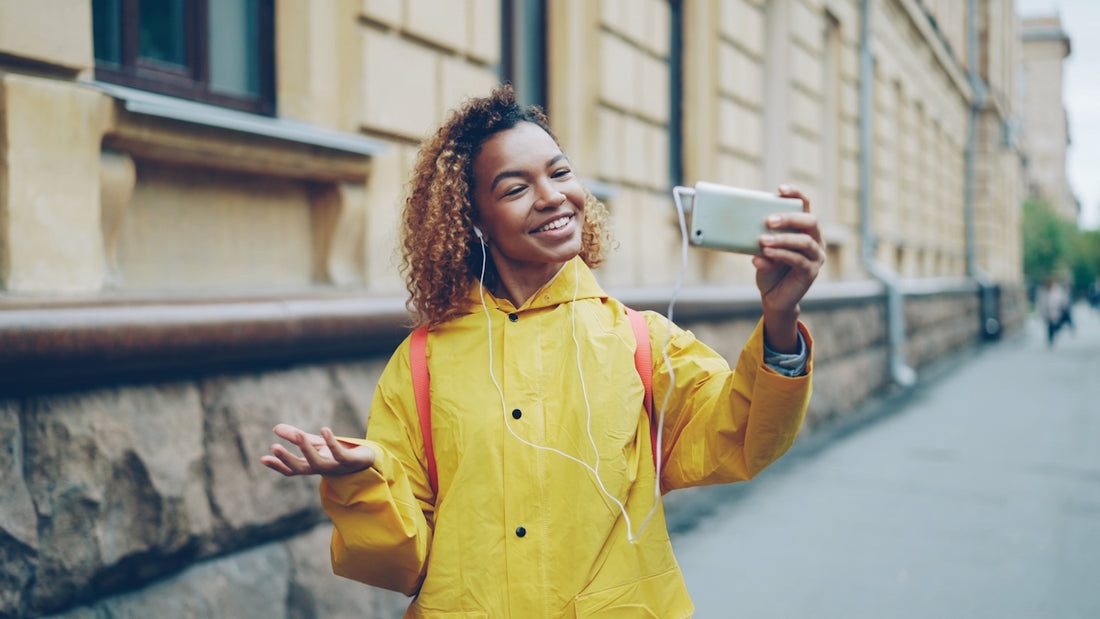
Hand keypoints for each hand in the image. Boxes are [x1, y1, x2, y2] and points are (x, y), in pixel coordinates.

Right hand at [260, 423, 375, 476]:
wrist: (366, 460)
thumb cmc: (337, 453)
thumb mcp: (316, 443)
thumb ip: (297, 438)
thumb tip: (276, 427)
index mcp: (313, 466)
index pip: (292, 469)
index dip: (277, 465)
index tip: (262, 458)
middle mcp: (323, 469)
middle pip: (302, 468)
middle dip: (288, 459)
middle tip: (274, 447)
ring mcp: (336, 467)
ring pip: (318, 463)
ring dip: (307, 449)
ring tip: (298, 434)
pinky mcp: (351, 461)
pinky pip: (340, 454)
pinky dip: (332, 443)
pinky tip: (324, 430)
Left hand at [752, 184, 824, 351]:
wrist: (773, 296)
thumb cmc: (769, 267)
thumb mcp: (763, 250)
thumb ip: (762, 240)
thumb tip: (755, 236)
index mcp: (804, 228)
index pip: (804, 205)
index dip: (795, 194)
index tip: (780, 189)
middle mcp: (815, 240)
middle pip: (809, 221)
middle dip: (788, 218)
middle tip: (768, 220)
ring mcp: (816, 256)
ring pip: (805, 241)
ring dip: (783, 239)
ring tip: (763, 240)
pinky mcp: (811, 272)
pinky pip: (799, 260)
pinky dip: (782, 255)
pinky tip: (767, 254)